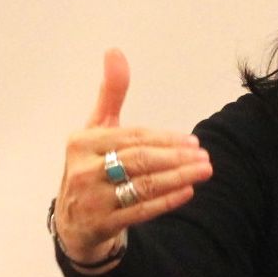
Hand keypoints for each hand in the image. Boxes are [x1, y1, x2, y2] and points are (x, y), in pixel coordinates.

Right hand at [53, 49, 212, 264]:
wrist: (73, 222)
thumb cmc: (91, 167)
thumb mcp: (97, 130)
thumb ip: (110, 93)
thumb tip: (115, 52)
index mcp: (82, 142)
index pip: (132, 137)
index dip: (164, 138)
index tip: (191, 141)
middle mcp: (83, 170)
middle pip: (139, 160)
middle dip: (176, 157)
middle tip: (204, 156)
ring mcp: (91, 200)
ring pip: (142, 185)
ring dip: (178, 177)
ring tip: (203, 171)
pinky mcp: (101, 225)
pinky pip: (140, 211)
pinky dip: (166, 201)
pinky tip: (187, 191)